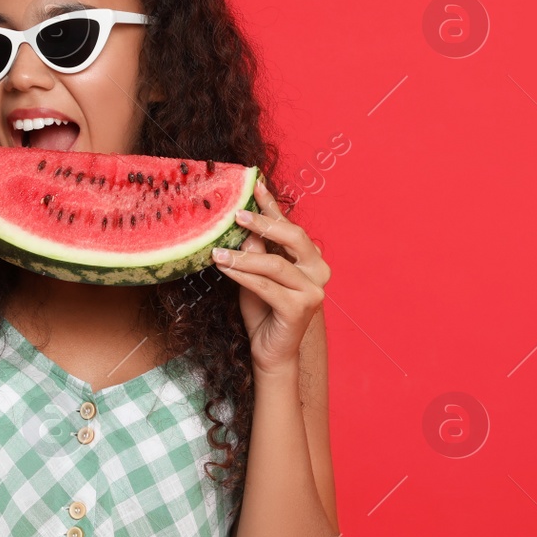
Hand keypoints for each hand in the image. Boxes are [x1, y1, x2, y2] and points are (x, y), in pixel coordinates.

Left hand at [212, 177, 329, 374]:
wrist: (271, 352)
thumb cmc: (263, 311)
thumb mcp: (254, 275)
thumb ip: (254, 252)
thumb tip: (244, 229)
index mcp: (309, 259)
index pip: (290, 227)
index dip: (273, 206)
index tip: (255, 184)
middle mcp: (317, 271)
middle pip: (293, 238)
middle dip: (264, 223)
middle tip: (237, 214)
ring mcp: (313, 290)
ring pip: (275, 264)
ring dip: (244, 256)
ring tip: (218, 251)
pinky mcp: (301, 308)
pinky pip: (266, 286)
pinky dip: (242, 276)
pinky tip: (224, 268)